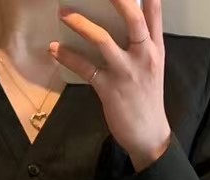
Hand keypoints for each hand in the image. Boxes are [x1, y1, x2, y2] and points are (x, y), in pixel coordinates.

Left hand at [49, 0, 172, 170]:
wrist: (148, 135)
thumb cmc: (147, 99)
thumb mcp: (152, 67)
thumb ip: (141, 44)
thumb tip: (121, 22)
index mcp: (155, 48)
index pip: (154, 13)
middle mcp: (143, 56)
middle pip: (133, 19)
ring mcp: (126, 72)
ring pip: (103, 40)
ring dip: (81, 24)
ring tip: (64, 13)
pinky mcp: (109, 89)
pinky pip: (85, 68)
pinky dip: (67, 56)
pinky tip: (54, 48)